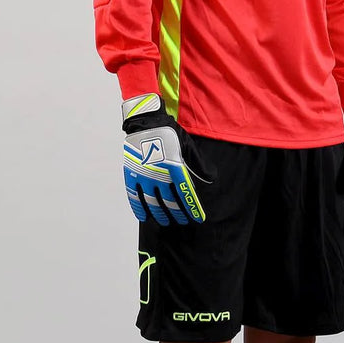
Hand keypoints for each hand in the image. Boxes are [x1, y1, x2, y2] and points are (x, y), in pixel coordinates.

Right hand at [121, 94, 206, 225]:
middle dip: (177, 213)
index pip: (185, 193)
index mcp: (175, 167)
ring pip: (152, 202)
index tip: (197, 218)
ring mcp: (144, 176)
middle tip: (182, 221)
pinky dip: (138, 208)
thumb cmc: (169, 133)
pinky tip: (143, 217)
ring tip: (165, 221)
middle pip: (169, 201)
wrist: (145, 121)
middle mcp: (159, 174)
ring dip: (159, 214)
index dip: (192, 207)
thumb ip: (198, 164)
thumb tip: (211, 178)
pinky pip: (134, 196)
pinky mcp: (132, 174)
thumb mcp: (188, 146)